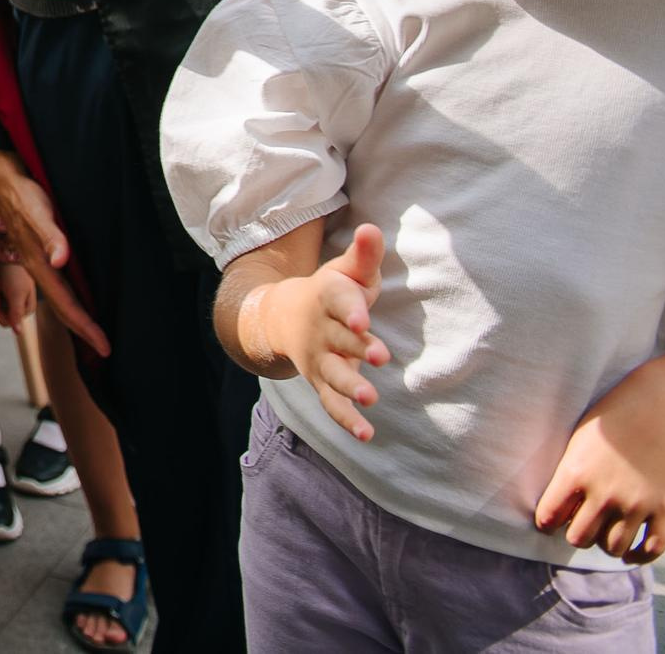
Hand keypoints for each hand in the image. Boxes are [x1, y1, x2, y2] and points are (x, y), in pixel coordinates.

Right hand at [0, 151, 108, 355]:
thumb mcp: (38, 213)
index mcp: (38, 266)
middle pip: (62, 309)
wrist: (4, 181)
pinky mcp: (41, 256)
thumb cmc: (23, 195)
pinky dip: (71, 302)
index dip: (85, 327)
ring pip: (60, 300)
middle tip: (104, 351)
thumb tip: (60, 261)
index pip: (65, 305)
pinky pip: (59, 288)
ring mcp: (38, 265)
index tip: (104, 347)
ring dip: (76, 320)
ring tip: (93, 334)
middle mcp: (38, 270)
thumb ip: (50, 237)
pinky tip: (79, 301)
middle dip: (82, 332)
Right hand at [251, 224, 391, 441]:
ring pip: (333, 374)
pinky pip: (331, 403)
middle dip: (359, 347)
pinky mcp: (321, 382)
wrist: (283, 317)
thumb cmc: (331, 293)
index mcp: (328, 297)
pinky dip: (347, 419)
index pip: (339, 301)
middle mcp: (321, 329)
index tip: (363, 319)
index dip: (350, 309)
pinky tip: (368, 434)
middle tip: (381, 356)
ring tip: (371, 398)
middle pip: (340, 339)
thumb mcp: (345, 272)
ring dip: (351, 386)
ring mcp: (319, 358)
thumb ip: (363, 255)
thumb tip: (372, 229)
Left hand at [536, 357, 664, 561]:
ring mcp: (637, 503)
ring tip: (603, 534)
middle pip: (579, 538)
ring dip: (604, 544)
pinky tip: (629, 553)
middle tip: (579, 525)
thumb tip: (559, 510)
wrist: (654, 405)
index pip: (548, 516)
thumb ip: (568, 477)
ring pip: (612, 547)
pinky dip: (639, 555)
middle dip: (576, 534)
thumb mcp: (577, 443)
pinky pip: (651, 547)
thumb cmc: (609, 421)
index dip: (546, 522)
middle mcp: (605, 493)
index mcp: (575, 473)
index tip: (549, 522)